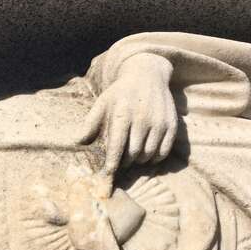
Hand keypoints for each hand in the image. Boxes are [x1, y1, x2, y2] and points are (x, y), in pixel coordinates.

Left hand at [78, 54, 177, 182]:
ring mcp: (158, 122)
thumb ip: (90, 123)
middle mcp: (142, 118)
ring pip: (148, 154)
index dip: (112, 163)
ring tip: (133, 157)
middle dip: (125, 162)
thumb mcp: (102, 103)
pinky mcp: (171, 125)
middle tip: (121, 162)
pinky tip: (147, 154)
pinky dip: (154, 158)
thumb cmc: (120, 93)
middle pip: (133, 153)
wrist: (147, 75)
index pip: (116, 146)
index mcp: (122, 113)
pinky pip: (163, 152)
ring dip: (139, 161)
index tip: (108, 175)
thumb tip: (79, 142)